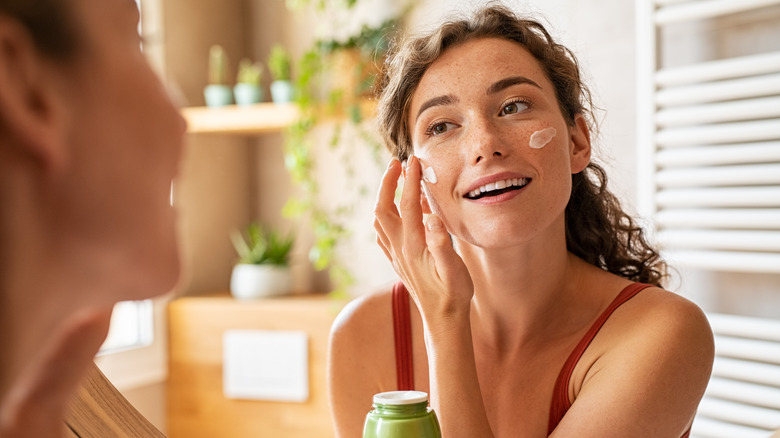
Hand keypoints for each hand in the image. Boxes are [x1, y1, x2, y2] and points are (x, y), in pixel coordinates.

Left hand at [373, 156, 473, 321]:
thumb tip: (432, 218)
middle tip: (397, 163)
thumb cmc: (453, 295)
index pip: (408, 204)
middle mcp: (400, 248)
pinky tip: (395, 213)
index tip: (415, 160)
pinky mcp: (397, 262)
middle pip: (383, 208)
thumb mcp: (455, 271)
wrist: (442, 321)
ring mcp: (396, 255)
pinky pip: (383, 234)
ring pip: (380, 220)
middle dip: (387, 182)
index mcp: (414, 246)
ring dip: (384, 197)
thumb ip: (443, 244)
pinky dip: (385, 216)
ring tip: (395, 181)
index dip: (410, 180)